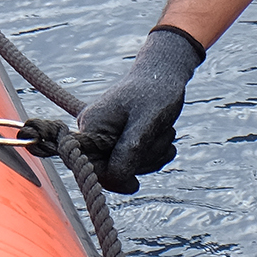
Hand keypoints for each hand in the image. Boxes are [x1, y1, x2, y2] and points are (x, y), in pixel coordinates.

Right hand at [77, 26, 203, 191]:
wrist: (166, 72)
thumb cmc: (157, 91)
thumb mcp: (147, 121)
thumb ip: (130, 149)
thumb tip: (118, 180)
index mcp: (91, 125)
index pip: (90, 166)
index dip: (112, 178)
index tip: (133, 183)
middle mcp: (92, 132)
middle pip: (111, 170)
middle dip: (142, 161)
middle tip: (163, 139)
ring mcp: (106, 136)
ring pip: (128, 168)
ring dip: (153, 155)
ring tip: (166, 132)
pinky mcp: (120, 140)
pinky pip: (137, 162)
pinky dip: (155, 155)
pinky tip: (166, 138)